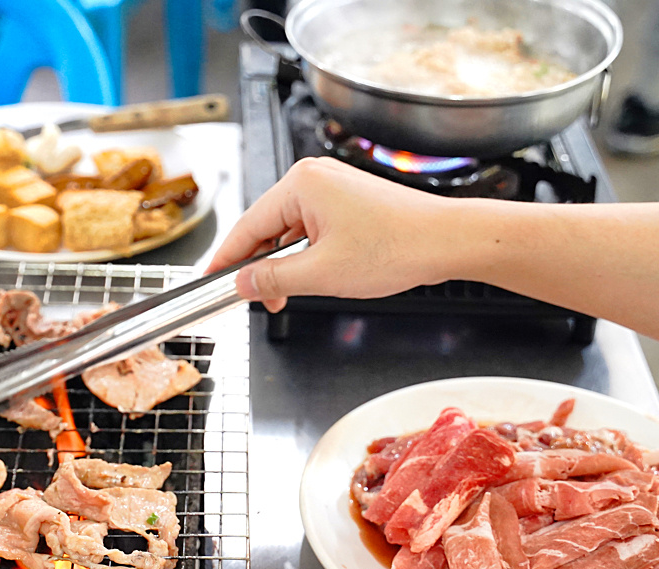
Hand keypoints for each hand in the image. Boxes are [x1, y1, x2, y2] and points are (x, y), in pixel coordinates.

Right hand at [206, 157, 468, 311]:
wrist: (448, 241)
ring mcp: (333, 186)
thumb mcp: (322, 274)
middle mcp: (314, 177)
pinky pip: (311, 228)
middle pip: (265, 226)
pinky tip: (310, 277)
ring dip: (285, 264)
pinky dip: (305, 254)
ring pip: (289, 230)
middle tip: (257, 301)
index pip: (246, 226)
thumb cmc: (396, 247)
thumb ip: (273, 278)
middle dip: (260, 266)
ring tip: (288, 295)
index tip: (210, 282)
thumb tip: (243, 282)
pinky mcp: (348, 200)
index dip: (225, 260)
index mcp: (301, 184)